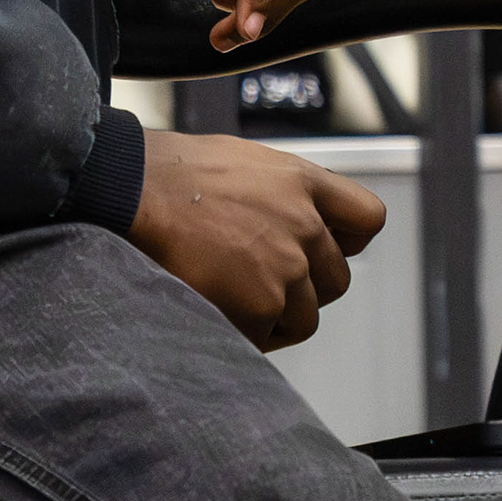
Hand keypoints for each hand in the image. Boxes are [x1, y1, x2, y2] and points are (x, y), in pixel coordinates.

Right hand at [130, 127, 386, 348]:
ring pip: (305, 317)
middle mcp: (305, 225)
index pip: (368, 220)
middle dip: (305, 289)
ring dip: (276, 318)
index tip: (324, 251)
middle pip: (336, 280)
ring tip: (232, 303)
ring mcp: (287, 267)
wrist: (133, 190)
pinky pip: (267, 337)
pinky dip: (245, 335)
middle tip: (259, 286)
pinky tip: (216, 314)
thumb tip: (285, 219)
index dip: (346, 242)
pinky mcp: (262, 305)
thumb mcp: (244, 163)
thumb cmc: (173, 174)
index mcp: (304, 183)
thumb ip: (280, 193)